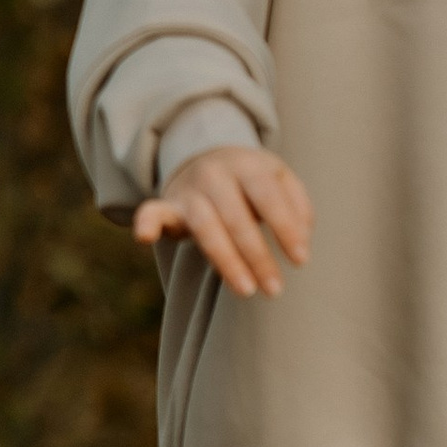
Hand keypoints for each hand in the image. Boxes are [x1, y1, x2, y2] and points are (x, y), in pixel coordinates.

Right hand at [132, 143, 313, 300]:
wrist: (207, 156)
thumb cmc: (253, 180)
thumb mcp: (281, 180)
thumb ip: (297, 206)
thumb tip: (303, 240)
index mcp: (248, 165)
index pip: (268, 197)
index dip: (285, 228)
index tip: (301, 260)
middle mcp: (216, 174)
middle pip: (237, 218)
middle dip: (257, 256)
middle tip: (275, 289)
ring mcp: (190, 190)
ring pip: (206, 227)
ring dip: (226, 261)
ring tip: (247, 290)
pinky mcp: (168, 205)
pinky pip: (152, 211)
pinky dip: (146, 222)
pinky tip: (144, 237)